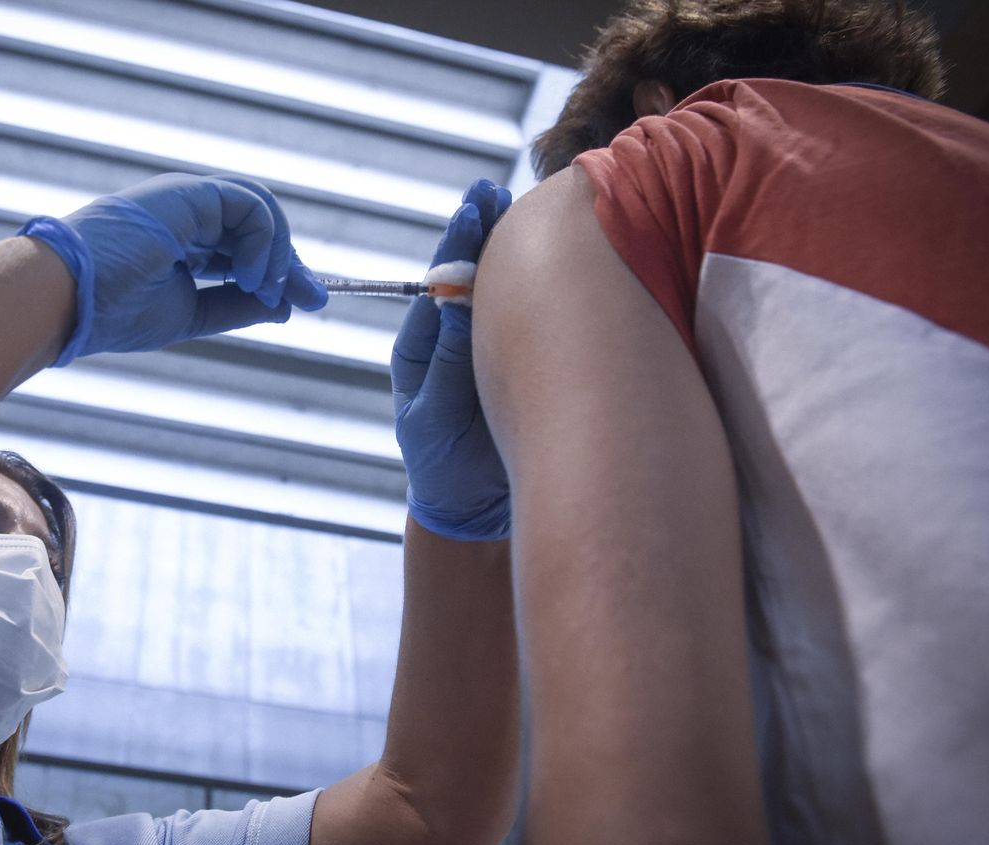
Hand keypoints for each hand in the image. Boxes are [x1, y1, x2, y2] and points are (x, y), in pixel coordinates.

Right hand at [20, 173, 326, 365]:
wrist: (67, 299)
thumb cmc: (111, 311)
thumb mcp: (190, 314)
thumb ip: (235, 306)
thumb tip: (285, 305)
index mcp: (179, 240)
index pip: (243, 248)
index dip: (276, 273)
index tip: (302, 303)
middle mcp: (184, 214)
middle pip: (257, 226)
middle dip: (290, 262)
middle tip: (315, 298)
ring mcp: (185, 200)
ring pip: (258, 210)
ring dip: (278, 253)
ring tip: (271, 291)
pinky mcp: (187, 193)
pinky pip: (248, 205)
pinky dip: (262, 240)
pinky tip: (253, 276)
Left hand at [392, 179, 512, 540]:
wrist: (475, 508)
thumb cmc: (443, 465)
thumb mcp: (435, 416)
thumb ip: (447, 362)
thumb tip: (456, 305)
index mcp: (423, 345)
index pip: (438, 284)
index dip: (458, 243)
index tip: (473, 208)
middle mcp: (455, 336)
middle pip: (470, 273)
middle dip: (483, 231)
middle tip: (494, 191)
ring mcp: (491, 346)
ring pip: (504, 290)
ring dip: (515, 249)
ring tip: (525, 206)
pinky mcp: (523, 361)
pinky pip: (535, 319)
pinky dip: (547, 288)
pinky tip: (565, 257)